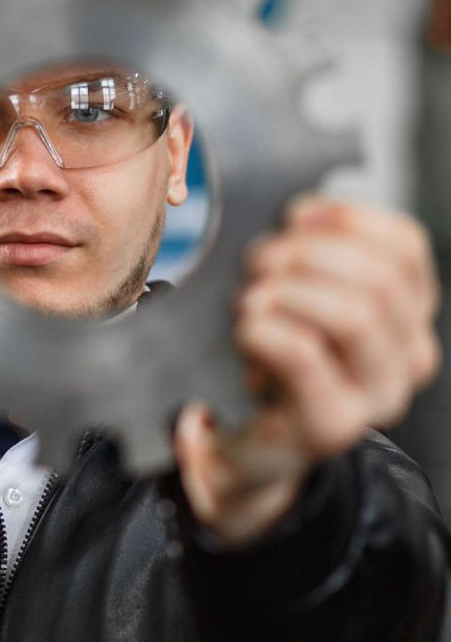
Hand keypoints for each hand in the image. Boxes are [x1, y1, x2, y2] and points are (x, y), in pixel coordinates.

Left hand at [174, 197, 441, 545]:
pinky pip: (303, 353)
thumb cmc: (267, 357)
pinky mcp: (331, 424)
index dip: (347, 218)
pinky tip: (245, 334)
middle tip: (258, 265)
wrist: (246, 444)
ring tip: (249, 303)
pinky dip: (263, 329)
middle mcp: (406, 357)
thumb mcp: (295, 293)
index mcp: (405, 314)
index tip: (294, 214)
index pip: (404, 246)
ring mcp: (375, 397)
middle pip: (378, 277)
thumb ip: (309, 251)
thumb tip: (303, 208)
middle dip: (306, 256)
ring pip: (352, 313)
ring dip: (287, 294)